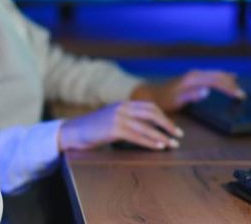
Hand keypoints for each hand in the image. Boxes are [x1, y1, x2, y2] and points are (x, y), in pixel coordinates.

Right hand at [58, 101, 182, 150]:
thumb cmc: (92, 130)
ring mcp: (117, 117)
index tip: (174, 128)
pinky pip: (137, 136)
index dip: (164, 117)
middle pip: (152, 113)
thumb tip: (147, 129)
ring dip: (162, 136)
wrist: (72, 132)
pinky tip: (158, 147)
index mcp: (123, 104)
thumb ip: (127, 120)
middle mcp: (122, 107)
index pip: (150, 107)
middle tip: (178, 135)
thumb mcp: (112, 120)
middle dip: (168, 124)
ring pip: (146, 125)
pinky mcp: (113, 128)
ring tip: (172, 144)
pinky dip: (150, 141)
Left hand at [130, 69, 244, 111]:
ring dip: (227, 79)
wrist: (151, 94)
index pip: (216, 81)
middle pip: (218, 76)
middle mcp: (194, 74)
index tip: (239, 95)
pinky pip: (210, 76)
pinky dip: (220, 77)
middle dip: (231, 83)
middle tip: (242, 94)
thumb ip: (191, 95)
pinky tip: (225, 78)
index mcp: (193, 78)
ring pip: (215, 74)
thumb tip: (207, 90)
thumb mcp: (176, 100)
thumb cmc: (163, 99)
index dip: (229, 88)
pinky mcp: (192, 78)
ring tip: (237, 84)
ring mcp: (193, 75)